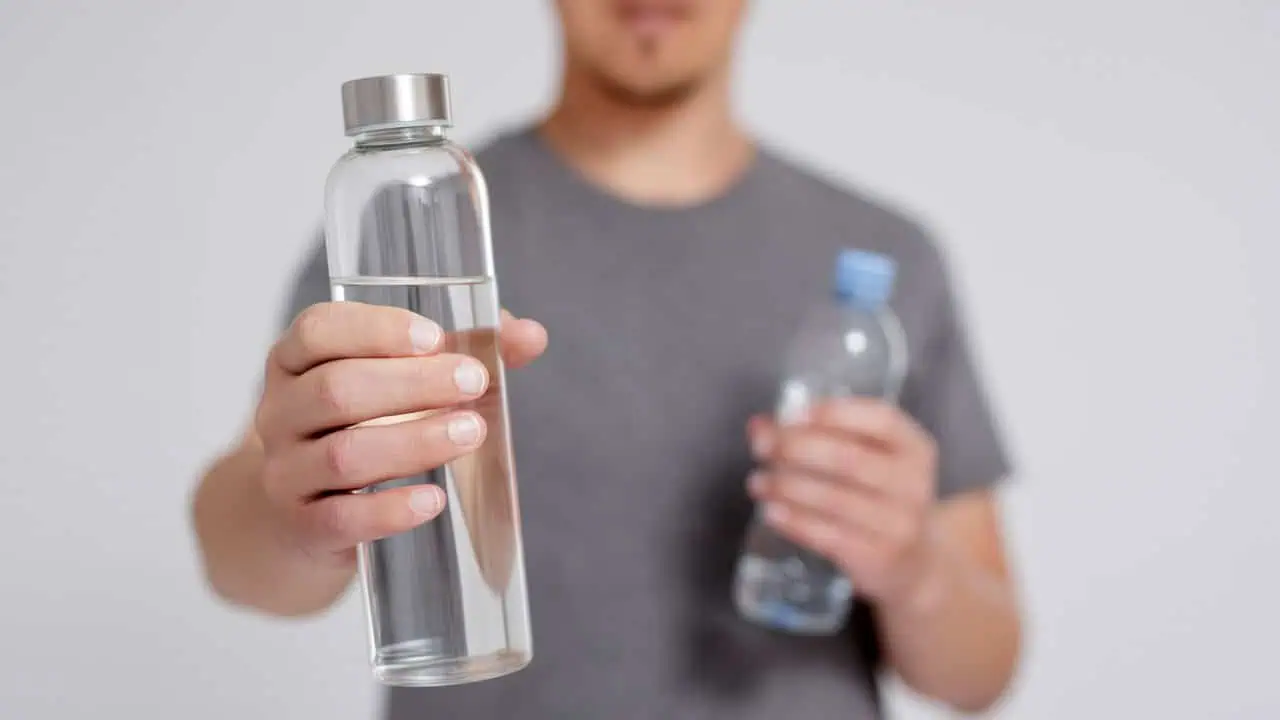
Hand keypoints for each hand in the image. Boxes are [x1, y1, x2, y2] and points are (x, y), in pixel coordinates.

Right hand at [252, 302, 546, 565]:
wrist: (292, 519)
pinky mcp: (303, 527)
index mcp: (296, 363)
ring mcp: (286, 473)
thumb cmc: (358, 430)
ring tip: (469, 433)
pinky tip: (433, 500)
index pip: (318, 330)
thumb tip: (530, 336)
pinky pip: (342, 519)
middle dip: (412, 383)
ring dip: (413, 442)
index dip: (375, 329)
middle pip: (337, 389)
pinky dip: (390, 510)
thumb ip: (463, 351)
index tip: (434, 336)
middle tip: (473, 382)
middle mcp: (280, 413)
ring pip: (344, 454)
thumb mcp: (395, 384)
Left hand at [746, 398, 940, 606]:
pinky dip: (794, 521)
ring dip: (787, 487)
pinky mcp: (877, 556)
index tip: (792, 414)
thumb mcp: (868, 459)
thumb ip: (820, 436)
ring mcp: (898, 523)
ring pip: (834, 499)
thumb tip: (759, 426)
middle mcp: (912, 483)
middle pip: (850, 459)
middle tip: (762, 447)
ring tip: (757, 481)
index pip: (882, 419)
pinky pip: (827, 535)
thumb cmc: (881, 496)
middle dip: (798, 448)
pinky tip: (771, 510)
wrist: (916, 561)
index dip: (836, 413)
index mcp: (914, 448)